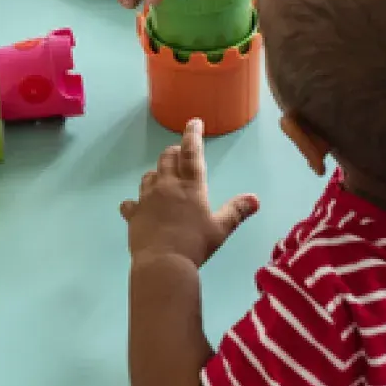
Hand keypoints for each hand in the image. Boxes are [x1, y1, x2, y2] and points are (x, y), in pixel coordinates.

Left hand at [121, 120, 257, 267]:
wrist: (163, 263)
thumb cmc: (195, 244)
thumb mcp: (221, 229)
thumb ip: (236, 211)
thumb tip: (255, 199)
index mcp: (190, 186)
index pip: (191, 152)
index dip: (192, 135)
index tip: (193, 122)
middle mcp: (167, 186)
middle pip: (167, 158)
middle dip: (174, 153)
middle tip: (179, 155)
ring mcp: (147, 198)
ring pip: (149, 175)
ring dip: (156, 174)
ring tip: (162, 180)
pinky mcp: (133, 213)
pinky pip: (130, 203)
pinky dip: (135, 203)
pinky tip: (137, 207)